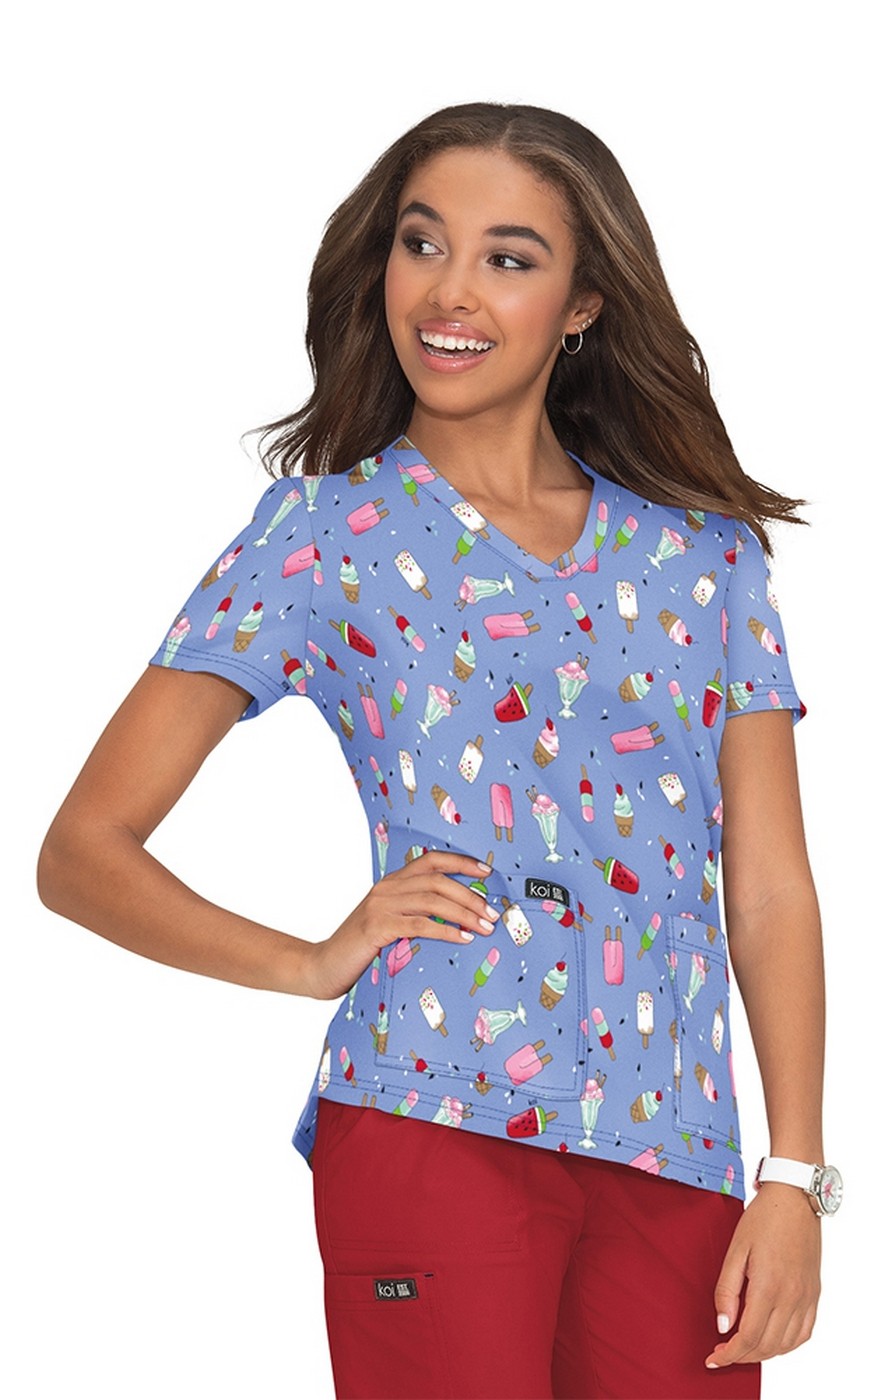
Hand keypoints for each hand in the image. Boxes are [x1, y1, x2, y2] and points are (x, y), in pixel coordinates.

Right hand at [303, 850, 498, 1000]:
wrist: (322, 966)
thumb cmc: (360, 948)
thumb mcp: (388, 923)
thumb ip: (413, 914)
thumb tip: (458, 917)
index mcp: (391, 883)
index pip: (431, 860)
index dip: (461, 862)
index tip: (487, 872)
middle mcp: (386, 888)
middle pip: (437, 880)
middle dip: (470, 895)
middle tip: (492, 913)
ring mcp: (380, 906)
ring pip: (432, 900)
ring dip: (464, 913)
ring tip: (484, 927)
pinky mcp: (377, 927)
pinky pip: (420, 924)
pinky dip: (446, 931)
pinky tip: (462, 938)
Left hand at [706, 1183, 820, 1368]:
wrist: (794, 1198)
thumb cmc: (763, 1218)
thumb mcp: (735, 1249)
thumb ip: (727, 1289)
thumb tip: (723, 1325)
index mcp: (768, 1286)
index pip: (748, 1337)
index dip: (730, 1354)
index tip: (715, 1357)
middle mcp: (791, 1296)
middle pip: (766, 1346)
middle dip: (743, 1356)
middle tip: (723, 1352)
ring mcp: (806, 1297)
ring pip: (786, 1344)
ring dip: (764, 1353)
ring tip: (744, 1347)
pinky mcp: (814, 1293)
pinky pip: (805, 1332)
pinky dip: (788, 1344)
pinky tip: (773, 1339)